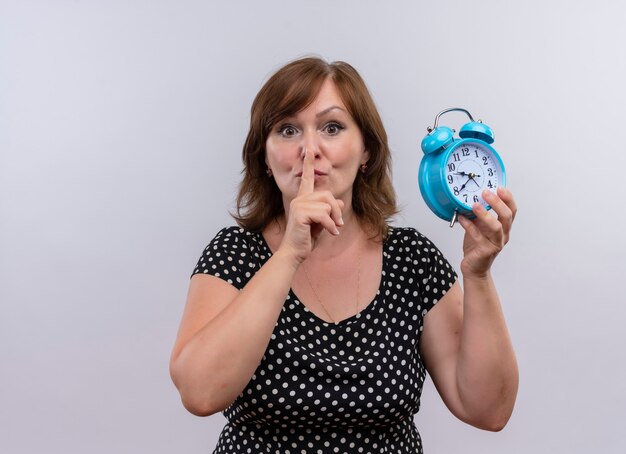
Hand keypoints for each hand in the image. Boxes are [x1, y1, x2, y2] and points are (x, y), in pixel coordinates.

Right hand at [279, 148, 343, 263]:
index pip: (307, 178)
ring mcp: (298, 205)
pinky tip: (331, 234)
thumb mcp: (322, 222)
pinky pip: (324, 215)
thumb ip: (329, 210)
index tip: (309, 149)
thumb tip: (339, 202)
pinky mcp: (300, 213)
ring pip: (327, 205)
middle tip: (338, 224)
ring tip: (333, 230)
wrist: (295, 253)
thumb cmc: (306, 238)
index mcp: (302, 199)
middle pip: (327, 195)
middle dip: (336, 210)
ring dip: (334, 220)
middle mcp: (299, 199)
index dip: (309, 164)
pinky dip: (331, 226)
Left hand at [457, 187, 516, 278]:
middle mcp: (503, 235)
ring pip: (496, 227)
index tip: (499, 187)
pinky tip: (461, 218)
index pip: (512, 210)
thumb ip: (479, 215)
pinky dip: (469, 226)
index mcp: (504, 227)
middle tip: (486, 192)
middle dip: (498, 203)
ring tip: (474, 205)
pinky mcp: (486, 251)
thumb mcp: (479, 227)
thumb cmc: (477, 246)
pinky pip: (478, 236)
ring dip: (485, 215)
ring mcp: (496, 244)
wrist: (474, 268)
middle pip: (507, 216)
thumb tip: (471, 198)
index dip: (508, 198)